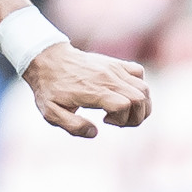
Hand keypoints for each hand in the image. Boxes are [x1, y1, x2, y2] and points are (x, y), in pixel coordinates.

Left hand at [24, 43, 151, 138]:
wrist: (47, 59)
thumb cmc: (49, 88)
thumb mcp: (51, 113)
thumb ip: (73, 126)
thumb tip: (94, 132)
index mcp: (94, 91)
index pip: (124, 105)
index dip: (121, 120)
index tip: (104, 120)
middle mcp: (108, 78)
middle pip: (140, 99)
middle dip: (135, 117)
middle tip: (115, 120)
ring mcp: (113, 69)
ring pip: (144, 88)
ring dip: (140, 105)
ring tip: (122, 111)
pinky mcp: (114, 63)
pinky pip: (139, 73)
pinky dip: (138, 86)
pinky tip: (124, 94)